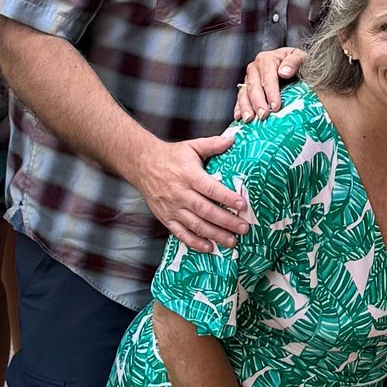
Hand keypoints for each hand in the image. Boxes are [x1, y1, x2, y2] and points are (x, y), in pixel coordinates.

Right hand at [131, 133, 248, 250]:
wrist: (143, 165)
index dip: (227, 198)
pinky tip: (209, 247)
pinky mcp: (166, 218)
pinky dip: (195, 242)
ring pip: (196, 225)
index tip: (243, 205)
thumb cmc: (172, 156)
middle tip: (244, 228)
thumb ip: (212, 144)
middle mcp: (180, 193)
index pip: (211, 189)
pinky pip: (181, 233)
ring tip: (232, 242)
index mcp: (189, 175)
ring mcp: (172, 208)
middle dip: (226, 221)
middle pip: (206, 210)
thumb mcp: (192, 146)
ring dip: (215, 235)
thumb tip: (233, 139)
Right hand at [234, 48, 304, 124]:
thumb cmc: (297, 62)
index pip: (268, 77)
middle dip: (257, 102)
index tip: (276, 106)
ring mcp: (249, 78)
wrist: (292, 64)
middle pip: (254, 86)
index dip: (271, 92)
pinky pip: (241, 98)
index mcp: (267, 60)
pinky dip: (239, 108)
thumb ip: (293, 62)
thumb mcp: (300, 57)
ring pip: (244, 92)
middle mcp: (255, 68)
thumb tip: (284, 72)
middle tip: (263, 116)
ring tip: (249, 119)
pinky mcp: (246, 88)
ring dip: (246, 106)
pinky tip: (239, 117)